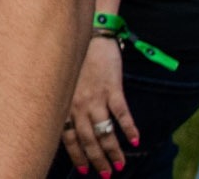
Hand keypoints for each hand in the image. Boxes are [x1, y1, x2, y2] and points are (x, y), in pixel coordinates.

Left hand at [60, 36, 134, 175]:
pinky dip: (129, 129)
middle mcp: (77, 103)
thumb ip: (65, 102)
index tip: (84, 170)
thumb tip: (68, 126)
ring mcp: (95, 96)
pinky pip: (122, 114)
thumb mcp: (62, 81)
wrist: (88, 33)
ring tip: (120, 165)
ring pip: (104, 132)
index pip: (67, 137)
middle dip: (97, 160)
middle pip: (87, 139)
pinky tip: (135, 140)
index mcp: (62, 103)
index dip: (77, 156)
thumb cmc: (73, 58)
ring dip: (113, 152)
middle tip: (106, 174)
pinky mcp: (112, 88)